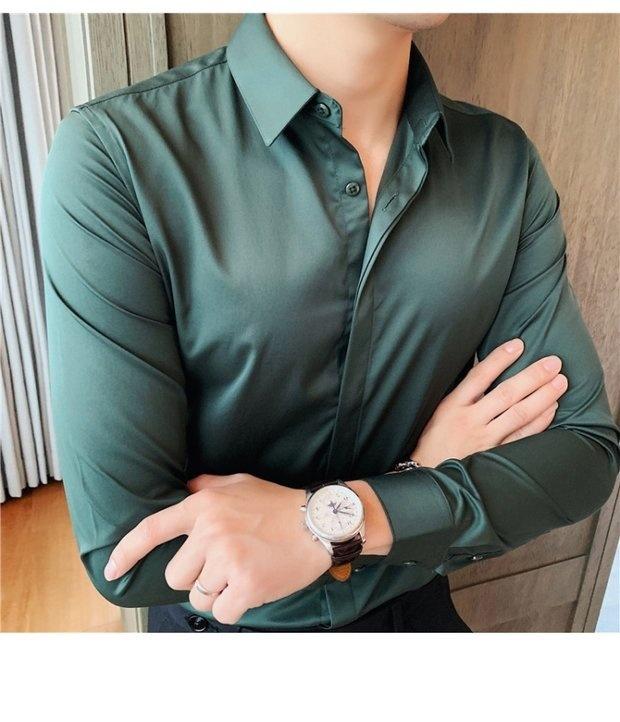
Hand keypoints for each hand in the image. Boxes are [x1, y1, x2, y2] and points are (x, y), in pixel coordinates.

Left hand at [103, 473, 331, 623]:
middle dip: (195, 577)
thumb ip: (206, 485)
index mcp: (204, 505)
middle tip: (224, 565)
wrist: (319, 523)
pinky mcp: (246, 584)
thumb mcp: (240, 482)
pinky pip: (223, 612)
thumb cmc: (279, 504)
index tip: (112, 569)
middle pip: (176, 575)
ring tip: (243, 572)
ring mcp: (227, 558)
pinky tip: (253, 586)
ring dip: (218, 592)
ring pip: (199, 596)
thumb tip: (183, 487)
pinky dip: (236, 607)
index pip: (152, 529)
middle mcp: (210, 531)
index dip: (126, 552)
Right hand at [410, 337, 567, 466]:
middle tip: (554, 362)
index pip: (479, 376)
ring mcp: (484, 439)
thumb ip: (462, 394)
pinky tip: (551, 408)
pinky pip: (522, 437)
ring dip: (542, 396)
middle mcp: (469, 420)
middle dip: (532, 376)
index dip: (499, 359)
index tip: (519, 344)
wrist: (427, 475)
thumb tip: (486, 369)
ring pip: (518, 414)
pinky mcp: (494, 456)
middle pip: (506, 393)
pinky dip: (539, 422)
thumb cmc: (433, 440)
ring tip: (560, 382)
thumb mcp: (439, 411)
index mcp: (452, 405)